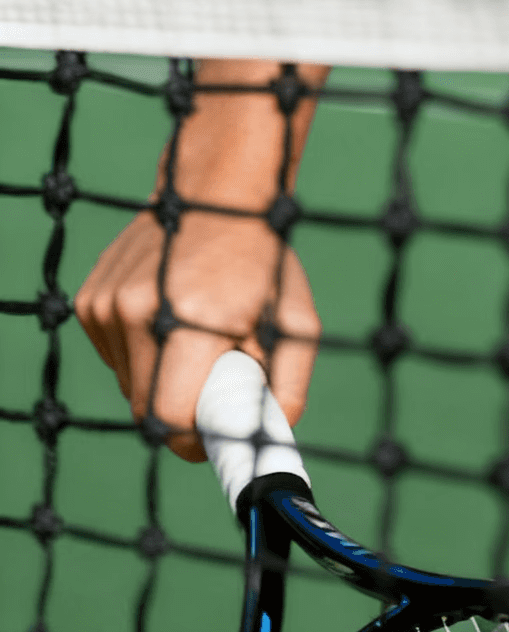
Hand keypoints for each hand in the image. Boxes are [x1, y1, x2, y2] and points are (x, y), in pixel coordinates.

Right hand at [75, 200, 318, 461]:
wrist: (215, 193)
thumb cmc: (263, 256)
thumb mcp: (295, 316)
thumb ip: (289, 383)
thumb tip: (276, 434)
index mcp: (190, 317)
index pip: (170, 417)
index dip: (194, 437)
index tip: (217, 431)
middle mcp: (137, 312)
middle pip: (146, 408)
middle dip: (183, 408)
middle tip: (217, 378)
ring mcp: (106, 305)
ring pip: (129, 384)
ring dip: (163, 378)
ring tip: (199, 335)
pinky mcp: (91, 301)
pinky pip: (116, 356)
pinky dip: (143, 352)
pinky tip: (172, 316)